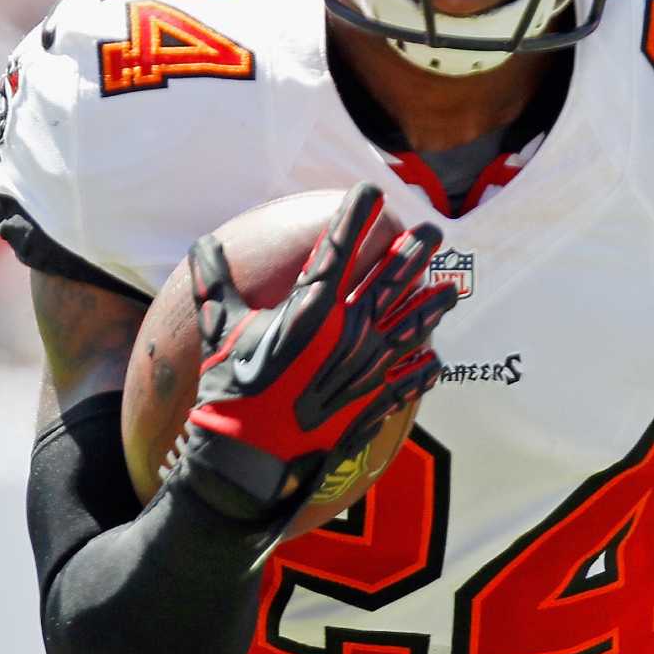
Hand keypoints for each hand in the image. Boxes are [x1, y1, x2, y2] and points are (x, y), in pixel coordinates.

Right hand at [173, 184, 455, 528]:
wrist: (250, 461)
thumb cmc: (230, 393)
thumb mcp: (218, 333)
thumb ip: (215, 285)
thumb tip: (203, 246)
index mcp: (312, 307)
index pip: (340, 246)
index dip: (356, 215)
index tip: (372, 192)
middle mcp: (349, 331)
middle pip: (392, 280)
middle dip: (413, 251)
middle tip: (433, 232)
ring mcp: (368, 367)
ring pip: (412, 325)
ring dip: (433, 304)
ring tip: (450, 289)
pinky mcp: (375, 402)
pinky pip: (410, 380)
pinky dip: (424, 368)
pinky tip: (435, 360)